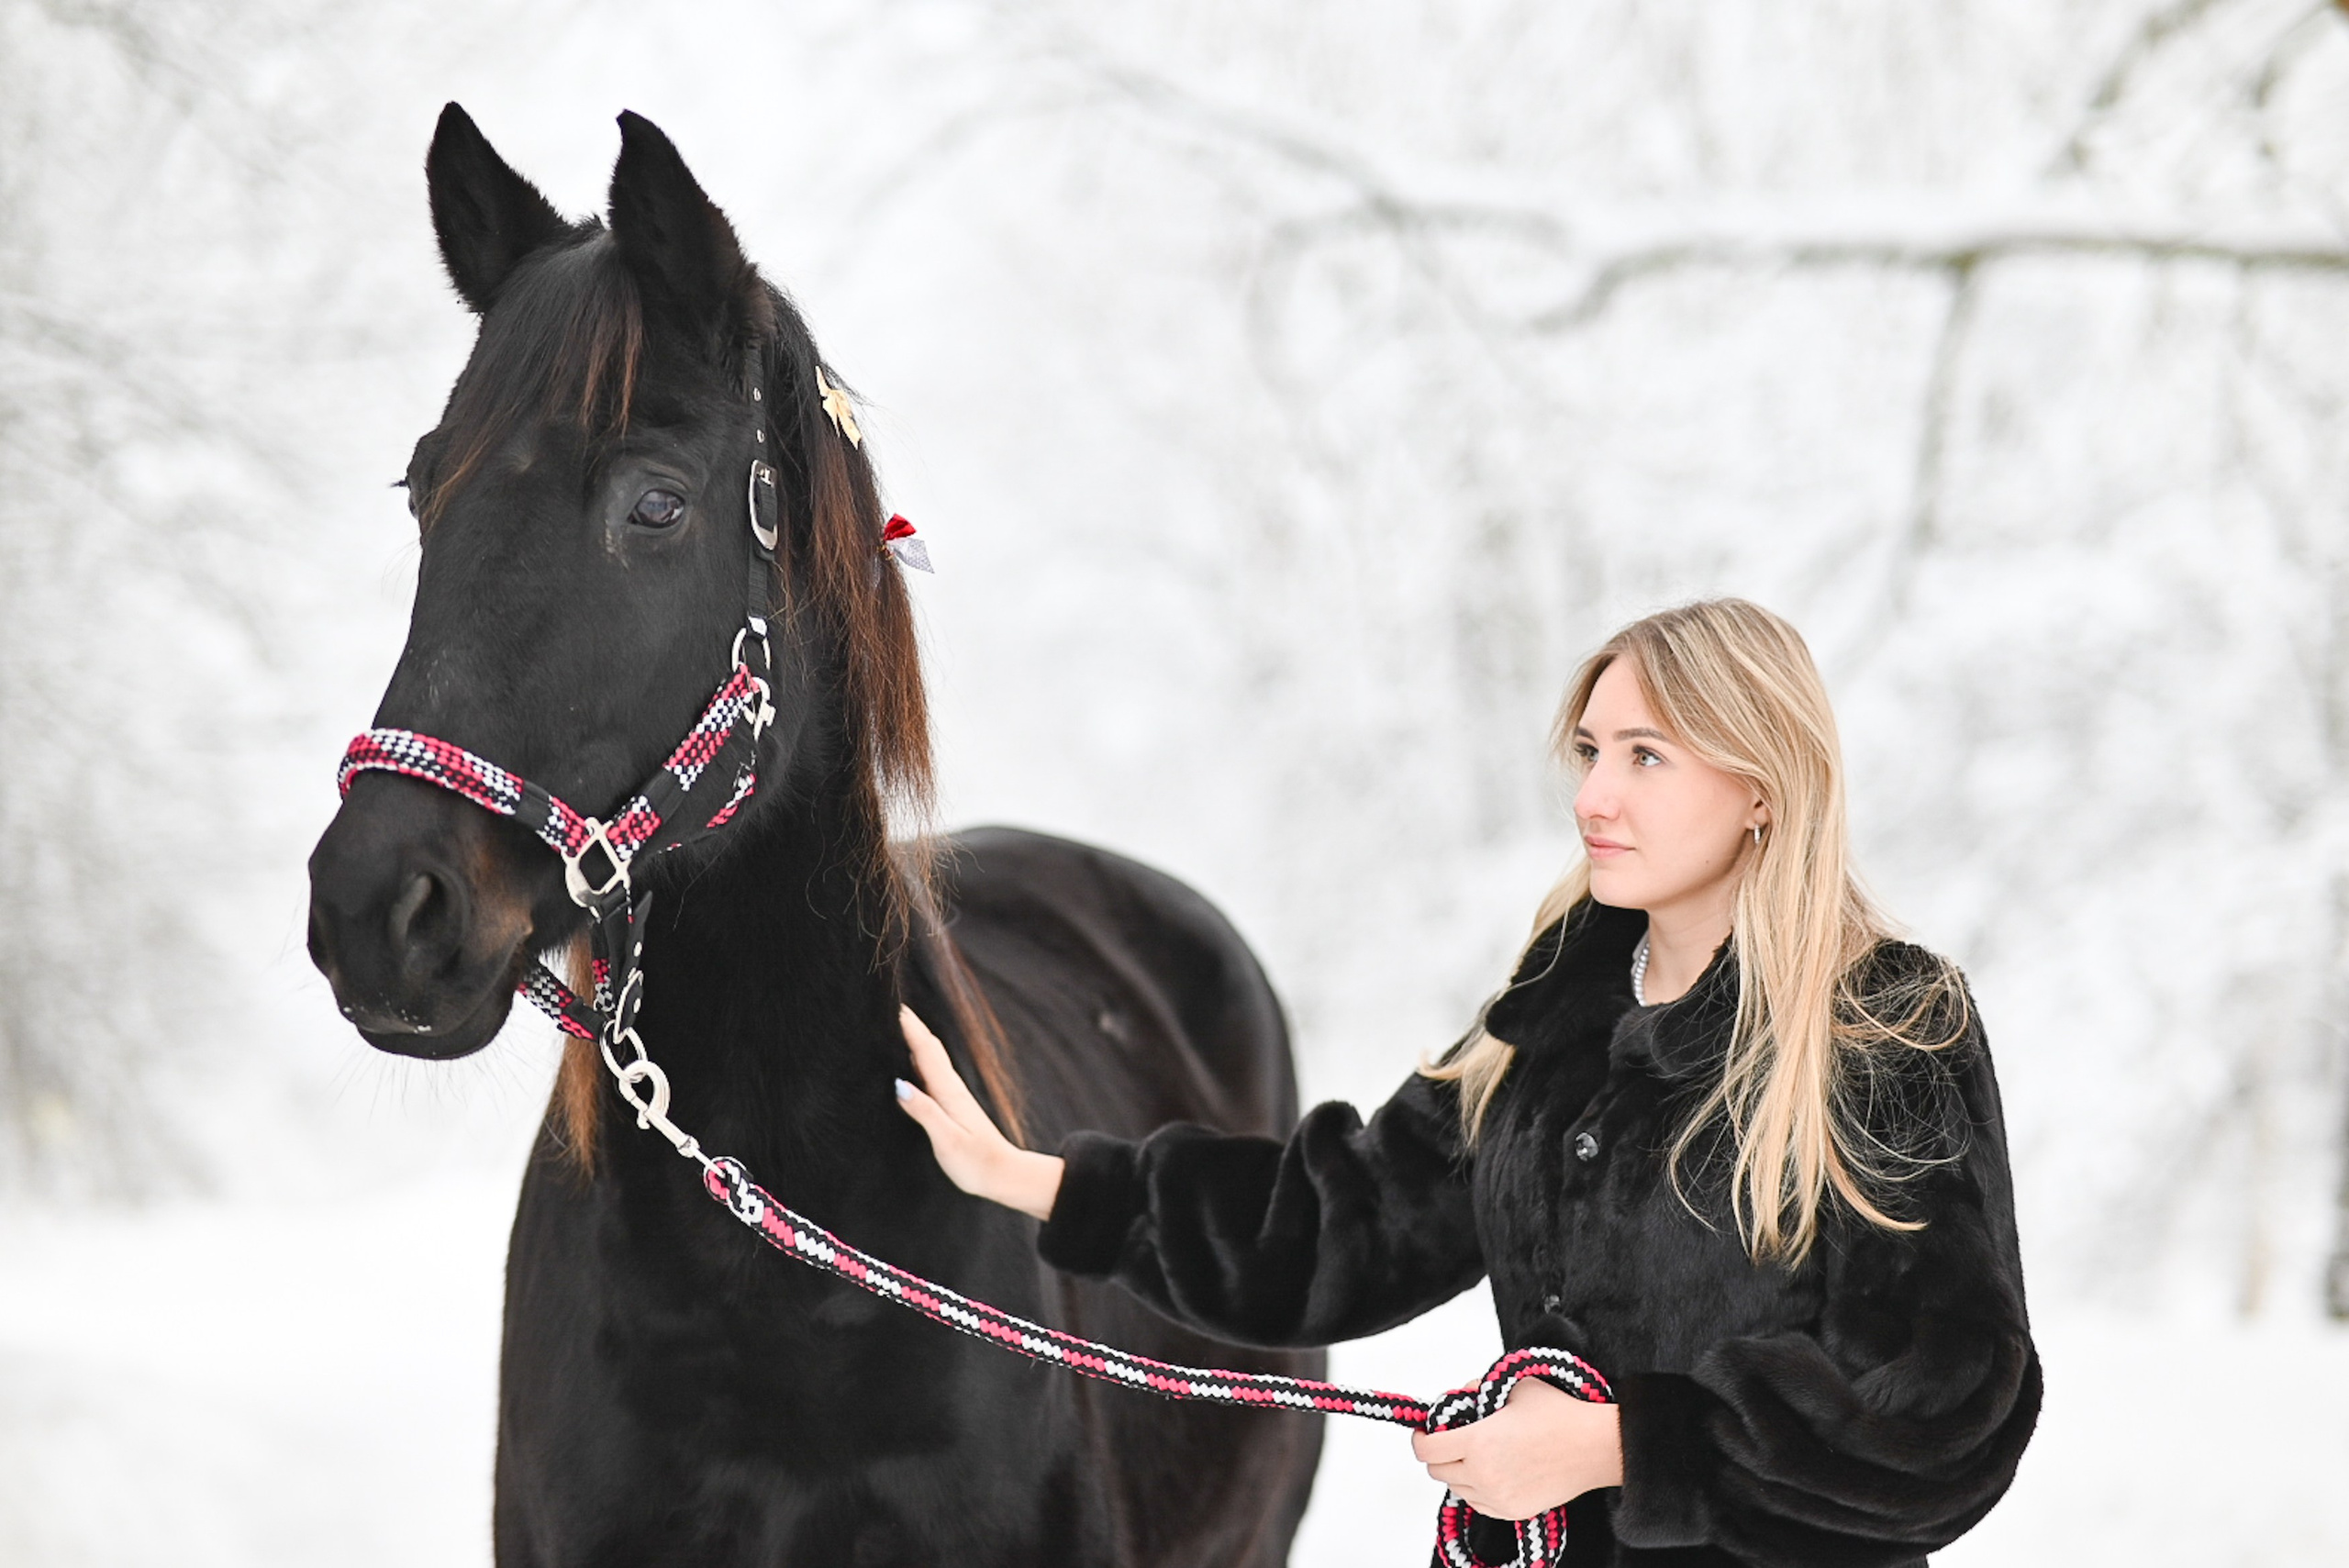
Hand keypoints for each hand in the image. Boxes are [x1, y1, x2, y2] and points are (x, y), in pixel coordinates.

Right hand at [894, 1006, 1063, 1220]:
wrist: (1004, 1174)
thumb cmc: (976, 1162)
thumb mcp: (948, 1140)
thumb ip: (925, 1112)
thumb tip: (899, 1085)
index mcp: (948, 1091)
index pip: (925, 1049)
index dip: (909, 1026)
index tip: (893, 1003)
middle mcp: (951, 1087)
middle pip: (929, 1047)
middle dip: (910, 1025)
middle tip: (890, 1004)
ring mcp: (952, 1095)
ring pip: (930, 1057)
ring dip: (914, 1038)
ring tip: (895, 1023)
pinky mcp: (952, 1105)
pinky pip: (930, 1073)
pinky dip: (918, 1058)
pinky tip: (910, 1060)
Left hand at [1409, 1376, 1622, 1520]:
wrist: (1593, 1447)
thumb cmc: (1558, 1414)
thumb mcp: (1514, 1388)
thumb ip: (1478, 1389)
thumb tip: (1459, 1396)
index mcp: (1478, 1441)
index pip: (1427, 1450)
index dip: (1420, 1439)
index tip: (1424, 1431)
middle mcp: (1482, 1474)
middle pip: (1438, 1471)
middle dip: (1438, 1454)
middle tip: (1449, 1440)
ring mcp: (1497, 1497)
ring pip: (1457, 1489)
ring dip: (1457, 1471)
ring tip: (1474, 1454)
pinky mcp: (1513, 1511)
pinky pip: (1478, 1503)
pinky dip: (1476, 1489)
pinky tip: (1490, 1472)